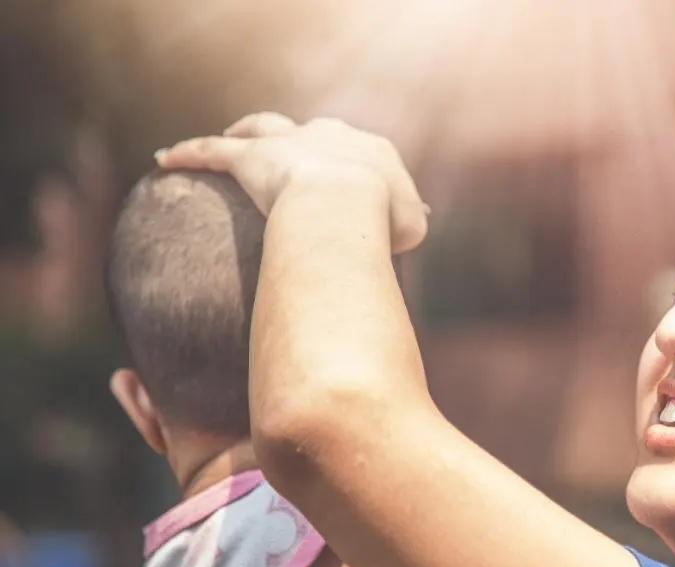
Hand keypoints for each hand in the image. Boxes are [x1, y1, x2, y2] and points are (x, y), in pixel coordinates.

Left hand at [155, 112, 427, 252]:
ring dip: (247, 131)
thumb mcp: (408, 229)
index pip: (361, 152)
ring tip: (233, 137)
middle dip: (304, 141)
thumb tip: (405, 228)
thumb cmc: (380, 221)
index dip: (355, 166)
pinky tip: (164, 159)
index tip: (353, 181)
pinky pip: (211, 151)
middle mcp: (329, 135)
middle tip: (296, 157)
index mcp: (373, 150)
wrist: (343, 204)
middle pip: (312, 132)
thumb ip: (406, 223)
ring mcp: (288, 142)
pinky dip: (187, 153)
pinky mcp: (250, 155)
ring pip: (261, 127)